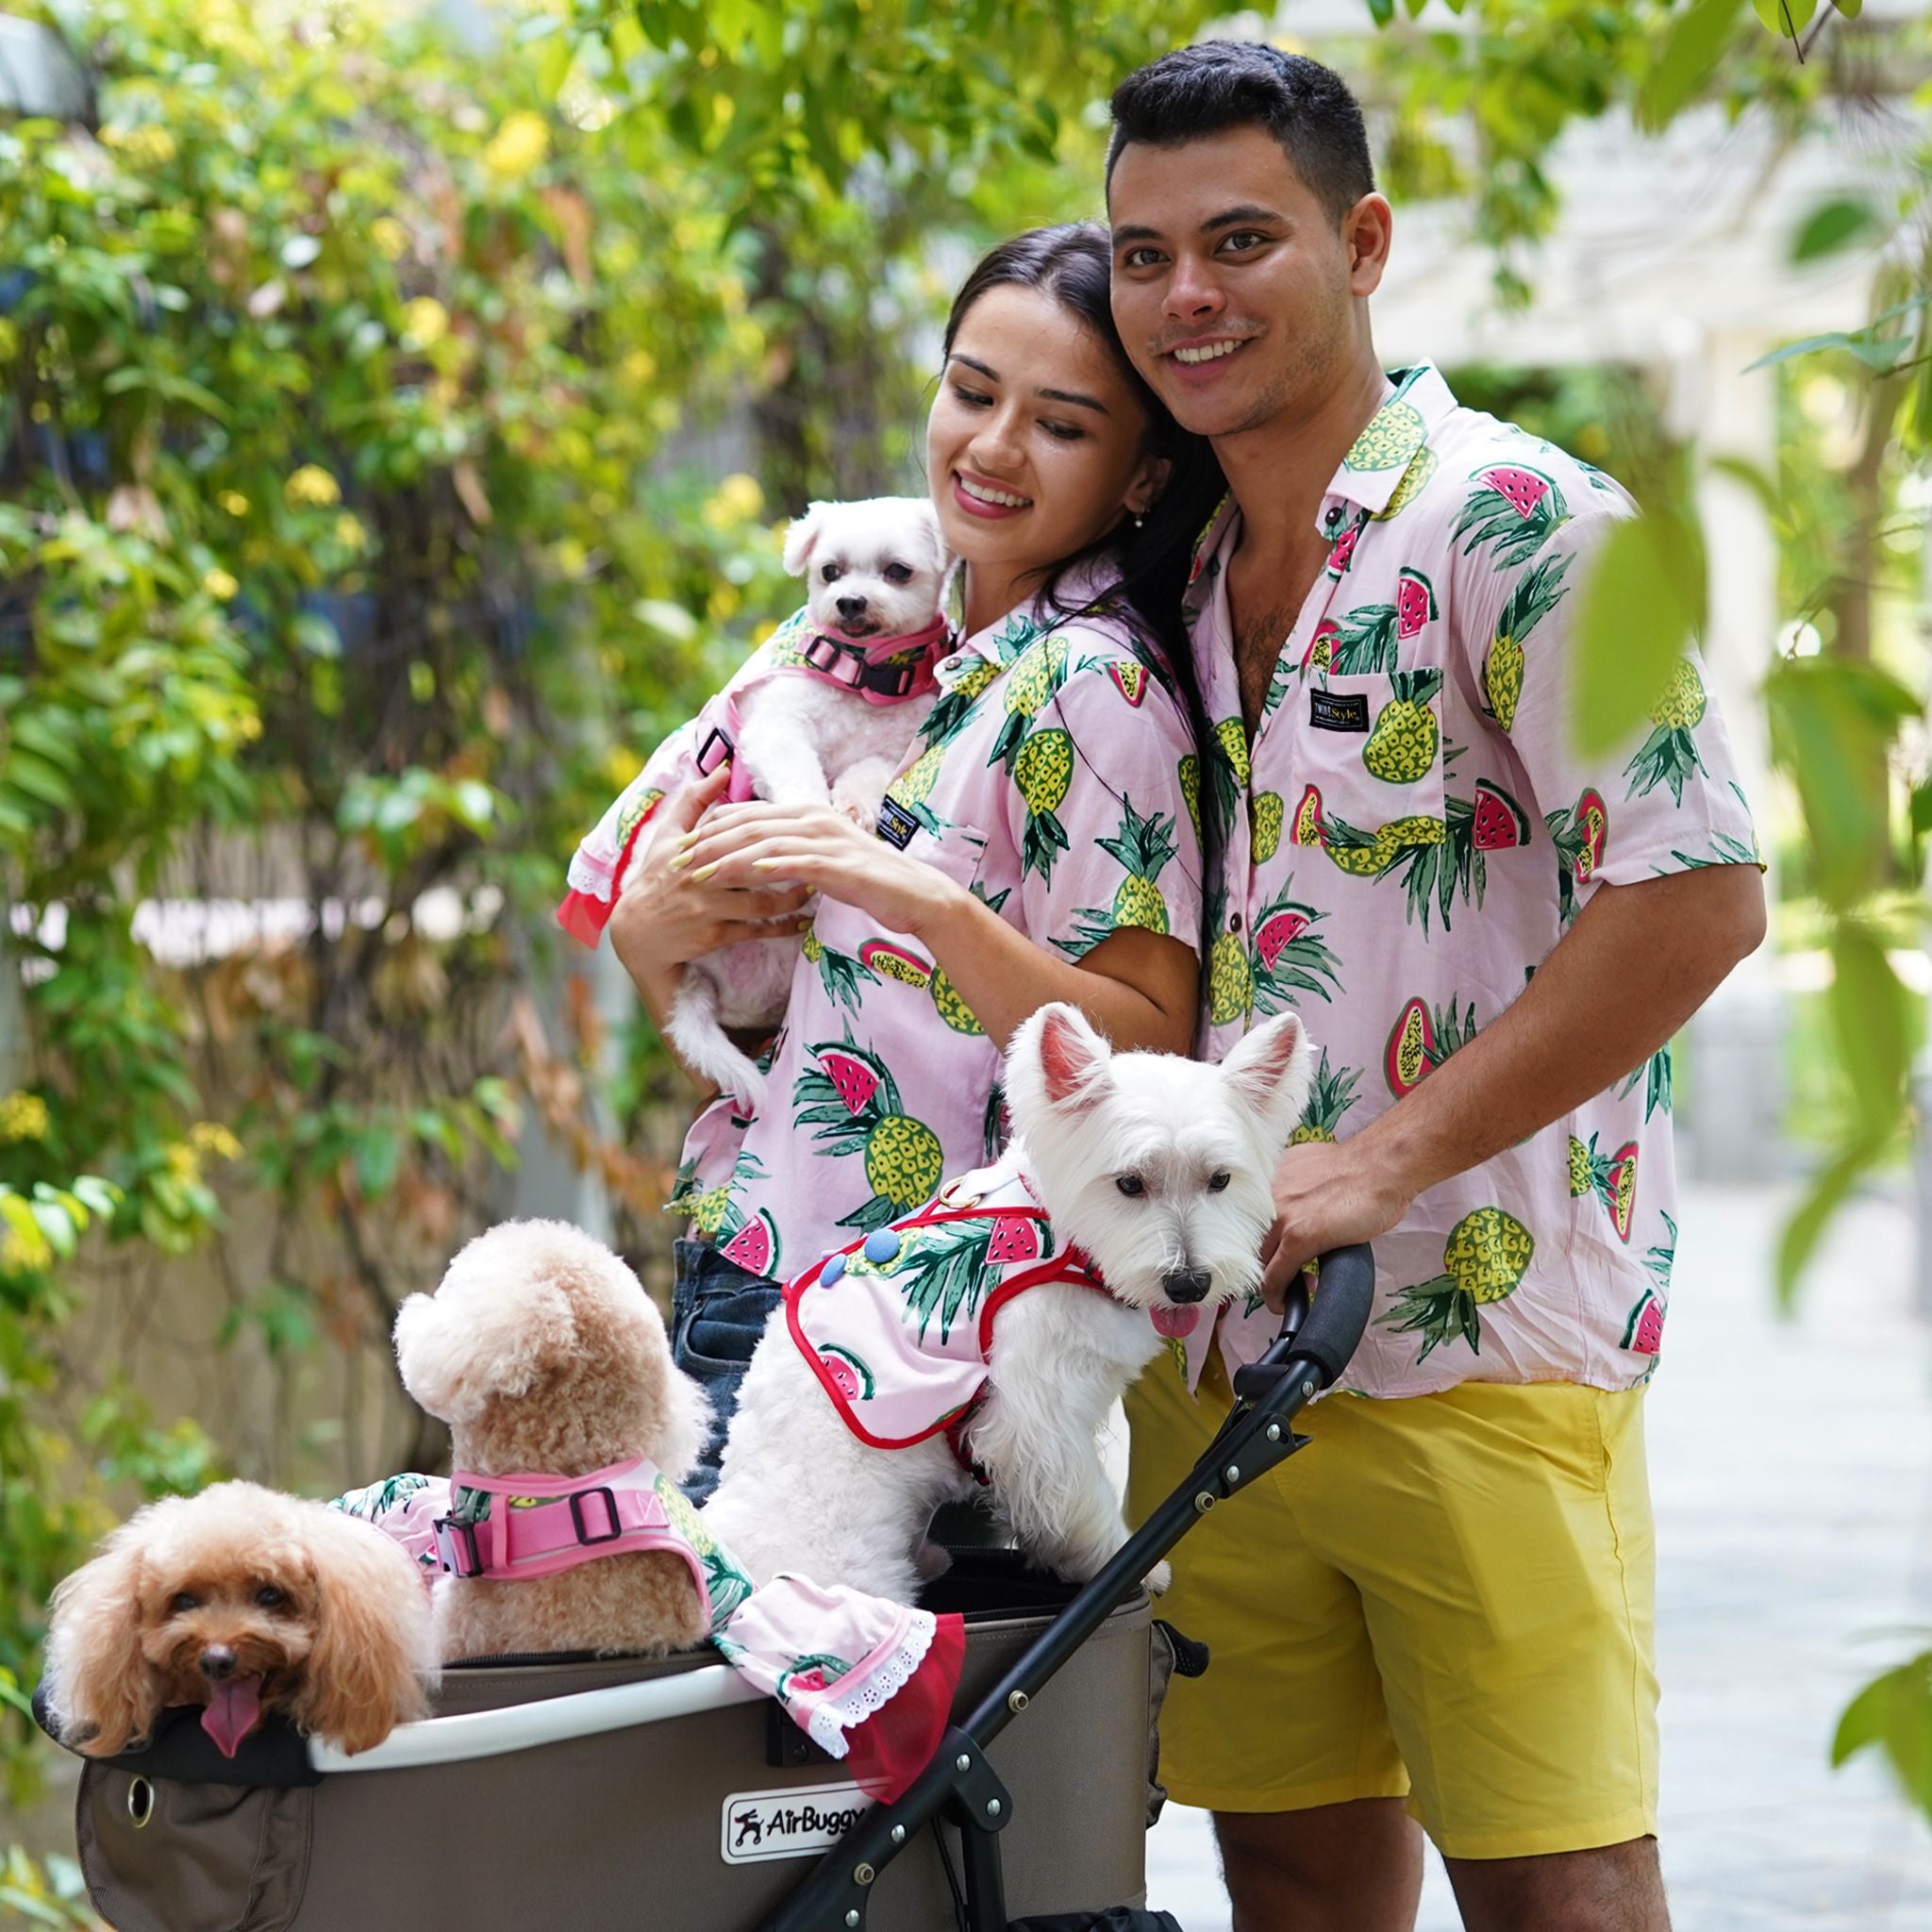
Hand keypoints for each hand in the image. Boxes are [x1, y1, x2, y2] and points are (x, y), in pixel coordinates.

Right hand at [605, 766, 811, 994]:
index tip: (801, 828)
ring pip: (761, 902)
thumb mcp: (667, 835)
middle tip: (819, 860)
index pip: (740, 834)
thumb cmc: (656, 877)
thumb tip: (723, 768)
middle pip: (755, 867)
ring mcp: (707, 907)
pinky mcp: (713, 934)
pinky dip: (781, 928)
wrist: (636, 932)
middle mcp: (701, 876)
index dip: (772, 831)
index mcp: (694, 848)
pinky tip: (801, 923)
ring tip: (814, 890)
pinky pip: (755, 931)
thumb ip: (694, 799)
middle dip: (789, 865)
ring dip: (792, 899)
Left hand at [673, 801, 962, 940]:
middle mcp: (814, 819)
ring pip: (764, 842)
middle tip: (678, 858)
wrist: (916, 894)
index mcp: (809, 815)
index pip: (750, 813)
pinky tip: (740, 877)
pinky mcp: (836, 864)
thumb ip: (797, 852)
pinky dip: (764, 867)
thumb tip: (764, 858)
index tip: (685, 843)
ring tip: (697, 872)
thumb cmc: (871, 881)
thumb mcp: (828, 859)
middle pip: (750, 823)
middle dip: (709, 840)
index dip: (713, 826)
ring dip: (726, 857)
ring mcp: (826, 839)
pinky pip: (792, 863)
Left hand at [1258, 1136, 1414, 1312]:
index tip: (1272, 1254)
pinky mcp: (1298, 1238)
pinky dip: (1277, 1295)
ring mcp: (1281, 1217)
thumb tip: (1297, 1201)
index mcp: (1269, 1178)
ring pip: (1259, 1261)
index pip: (1247, 1220)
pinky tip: (1284, 1302)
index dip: (1259, 1243)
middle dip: (1265, 1262)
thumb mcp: (1311, 1170)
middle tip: (1283, 1274)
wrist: (1381, 1168)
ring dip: (1272, 1281)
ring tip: (1289, 1289)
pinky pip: (1276, 1276)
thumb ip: (1295, 1186)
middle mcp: (1267, 1196)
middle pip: (1249, 1242)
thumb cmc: (1359, 1168)